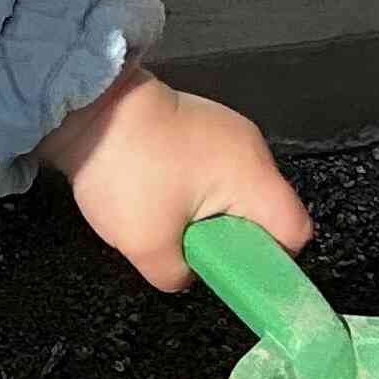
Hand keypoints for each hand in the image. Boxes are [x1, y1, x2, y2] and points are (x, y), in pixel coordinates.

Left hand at [33, 66, 311, 292]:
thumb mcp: (146, 245)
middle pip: (265, 210)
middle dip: (233, 237)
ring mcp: (227, 128)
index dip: (271, 261)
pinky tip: (159, 192)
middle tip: (193, 249)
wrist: (84, 103)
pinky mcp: (199, 120)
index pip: (294, 231)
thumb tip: (187, 272)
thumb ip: (177, 275)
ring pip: (237, 189)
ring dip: (209, 212)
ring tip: (169, 219)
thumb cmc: (125, 172)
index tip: (233, 269)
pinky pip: (213, 168)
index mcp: (253, 174)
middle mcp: (252, 147)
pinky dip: (194, 187)